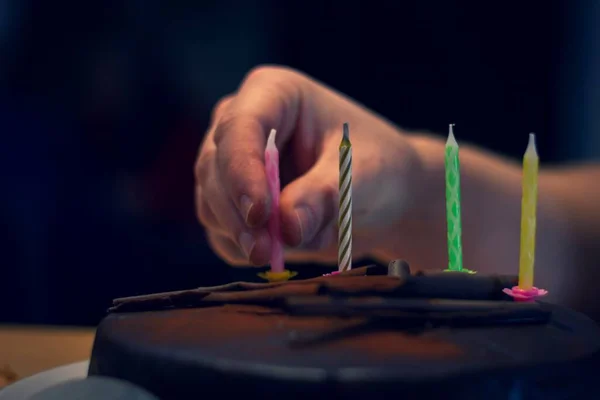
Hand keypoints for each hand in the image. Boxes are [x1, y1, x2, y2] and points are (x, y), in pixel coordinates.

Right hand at [194, 66, 429, 266]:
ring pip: (211, 204)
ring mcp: (232, 164)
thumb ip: (323, 197)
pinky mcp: (231, 202)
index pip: (239, 127)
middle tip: (266, 252)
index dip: (242, 171)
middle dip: (238, 214)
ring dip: (245, 236)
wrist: (382, 193)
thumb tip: (286, 228)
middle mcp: (242, 124)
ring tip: (299, 246)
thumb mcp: (361, 175)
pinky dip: (248, 249)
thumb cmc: (376, 166)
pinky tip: (288, 249)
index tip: (259, 214)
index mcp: (273, 93)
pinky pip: (221, 233)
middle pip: (215, 168)